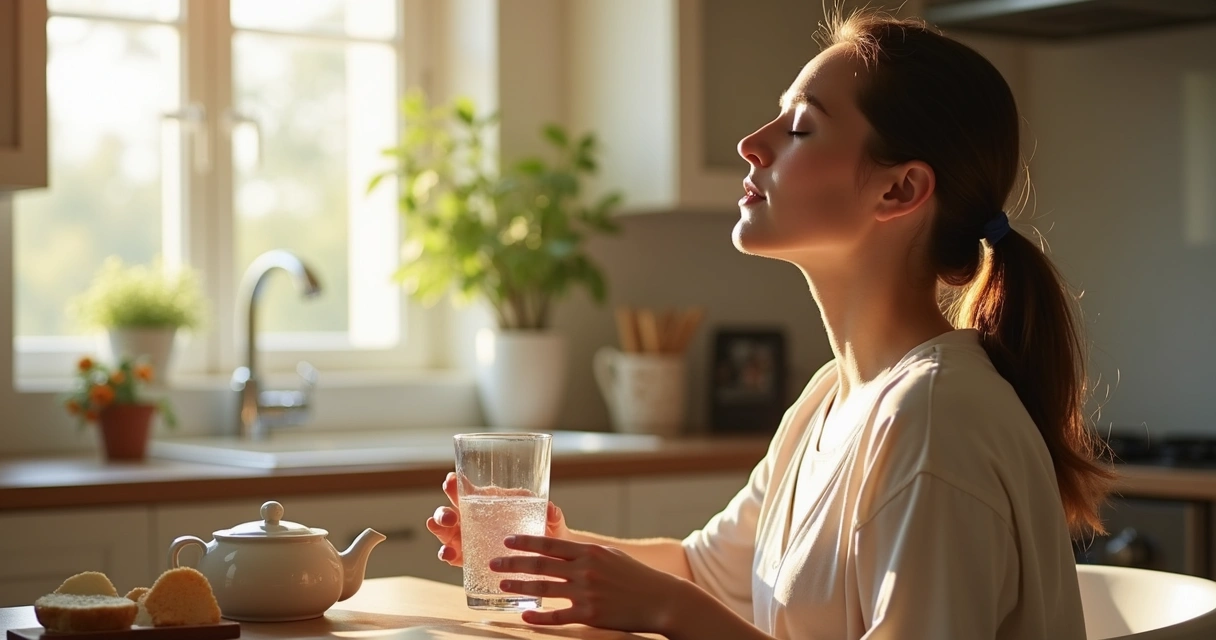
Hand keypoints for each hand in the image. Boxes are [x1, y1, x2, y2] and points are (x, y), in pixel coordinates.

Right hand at [425, 472, 569, 565]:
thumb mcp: (550, 521)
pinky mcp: (469, 559)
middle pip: (450, 511)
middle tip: (451, 516)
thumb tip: (551, 509)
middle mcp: (472, 518)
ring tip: (444, 538)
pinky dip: (448, 554)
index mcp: (488, 501)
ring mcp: (468, 539)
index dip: (454, 484)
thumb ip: (552, 515)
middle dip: (444, 513)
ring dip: (440, 532)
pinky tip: (449, 554)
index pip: (466, 489)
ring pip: (446, 533)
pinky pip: (454, 556)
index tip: (451, 480)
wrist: (550, 557)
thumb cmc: (545, 528)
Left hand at [492, 535, 685, 632]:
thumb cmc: (635, 576)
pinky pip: (558, 616)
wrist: (660, 599)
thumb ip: (585, 553)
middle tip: (493, 563)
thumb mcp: (610, 556)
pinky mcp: (590, 614)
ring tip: (502, 586)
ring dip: (519, 587)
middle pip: (539, 565)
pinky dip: (539, 617)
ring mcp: (586, 592)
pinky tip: (526, 616)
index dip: (525, 542)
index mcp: (589, 551)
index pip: (549, 544)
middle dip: (512, 563)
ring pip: (543, 589)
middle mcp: (585, 569)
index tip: (507, 541)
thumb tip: (561, 548)